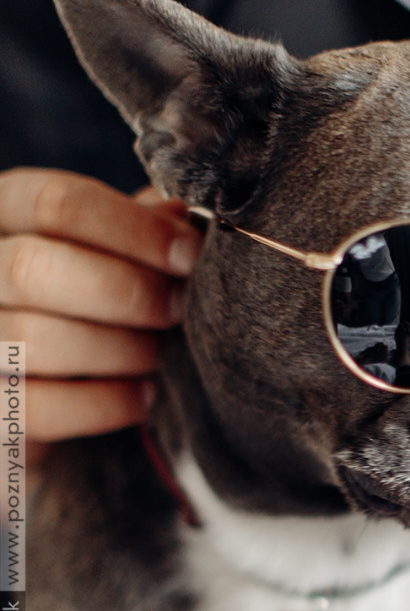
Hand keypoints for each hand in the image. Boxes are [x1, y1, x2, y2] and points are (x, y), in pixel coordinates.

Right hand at [0, 168, 202, 464]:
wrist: (48, 391)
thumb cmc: (87, 304)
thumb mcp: (108, 253)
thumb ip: (137, 229)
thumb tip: (181, 216)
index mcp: (0, 214)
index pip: (53, 202)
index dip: (132, 228)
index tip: (189, 254)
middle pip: (33, 268)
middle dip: (126, 292)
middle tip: (180, 311)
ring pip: (32, 340)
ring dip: (118, 350)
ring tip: (159, 355)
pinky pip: (38, 408)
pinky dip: (105, 403)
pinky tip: (143, 397)